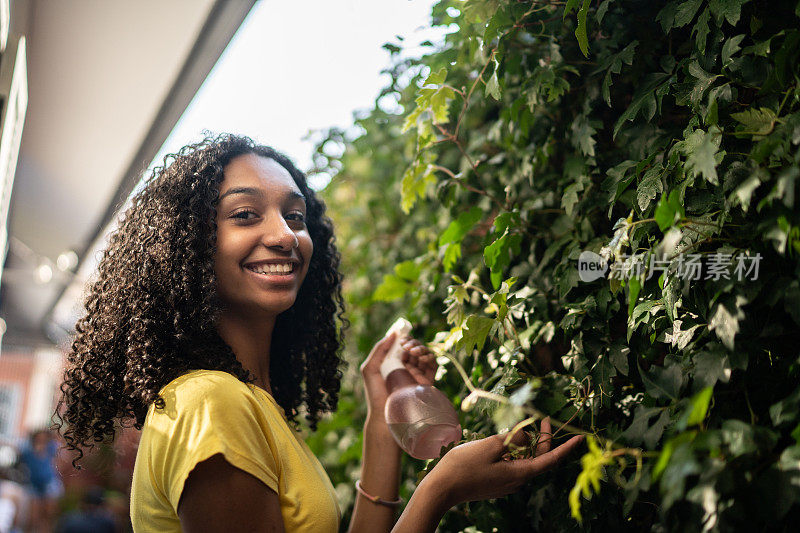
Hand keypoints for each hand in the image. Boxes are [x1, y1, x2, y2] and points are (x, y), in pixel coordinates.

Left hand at [360, 331, 436, 419]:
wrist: (384, 414)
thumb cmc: (375, 393)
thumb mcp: (370, 368)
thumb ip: (379, 349)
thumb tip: (393, 333)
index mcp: (394, 363)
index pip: (403, 346)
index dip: (404, 339)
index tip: (401, 338)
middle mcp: (407, 368)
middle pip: (415, 348)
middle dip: (413, 342)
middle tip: (406, 346)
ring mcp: (418, 374)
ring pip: (425, 354)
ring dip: (421, 348)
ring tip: (413, 352)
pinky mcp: (427, 382)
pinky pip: (433, 365)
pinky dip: (430, 357)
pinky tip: (422, 358)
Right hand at [423, 418, 583, 509]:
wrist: (442, 488)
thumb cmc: (464, 466)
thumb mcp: (490, 446)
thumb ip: (513, 439)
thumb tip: (527, 436)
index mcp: (519, 473)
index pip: (550, 459)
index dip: (566, 447)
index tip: (581, 438)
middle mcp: (517, 481)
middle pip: (538, 458)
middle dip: (543, 438)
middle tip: (543, 418)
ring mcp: (506, 483)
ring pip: (524, 460)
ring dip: (525, 443)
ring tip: (516, 427)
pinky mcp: (496, 482)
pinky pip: (512, 464)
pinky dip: (514, 451)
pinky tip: (503, 441)